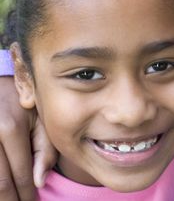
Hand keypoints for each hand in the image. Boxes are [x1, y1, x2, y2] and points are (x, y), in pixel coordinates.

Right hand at [0, 76, 56, 200]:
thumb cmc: (23, 105)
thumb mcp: (41, 120)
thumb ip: (45, 150)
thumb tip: (39, 182)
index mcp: (9, 128)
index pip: (20, 173)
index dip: (26, 195)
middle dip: (10, 200)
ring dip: (0, 195)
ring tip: (10, 200)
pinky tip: (1, 190)